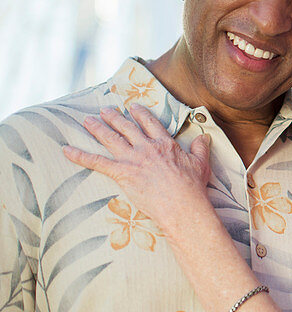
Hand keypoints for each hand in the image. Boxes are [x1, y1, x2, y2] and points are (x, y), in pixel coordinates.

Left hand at [62, 104, 213, 233]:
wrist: (182, 205)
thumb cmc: (192, 187)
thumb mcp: (201, 164)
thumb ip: (200, 148)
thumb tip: (204, 138)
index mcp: (165, 144)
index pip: (150, 123)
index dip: (140, 113)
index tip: (133, 107)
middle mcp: (146, 147)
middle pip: (127, 128)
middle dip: (114, 117)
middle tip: (104, 110)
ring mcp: (133, 159)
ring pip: (110, 139)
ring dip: (97, 128)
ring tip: (87, 120)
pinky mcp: (122, 173)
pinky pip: (96, 161)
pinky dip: (80, 155)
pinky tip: (67, 150)